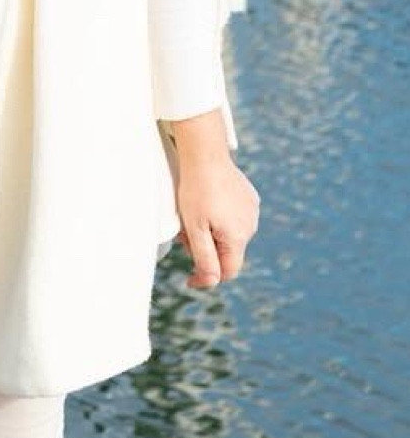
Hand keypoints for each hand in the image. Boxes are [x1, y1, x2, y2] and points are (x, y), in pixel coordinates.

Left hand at [162, 110, 259, 290]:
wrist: (205, 155)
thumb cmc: (196, 190)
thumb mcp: (195, 229)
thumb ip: (205, 258)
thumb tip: (212, 282)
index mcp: (238, 237)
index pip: (228, 271)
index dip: (207, 278)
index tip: (188, 278)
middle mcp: (251, 226)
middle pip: (227, 252)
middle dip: (205, 250)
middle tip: (185, 233)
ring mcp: (252, 211)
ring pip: (230, 235)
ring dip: (212, 233)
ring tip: (194, 215)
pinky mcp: (250, 198)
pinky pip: (235, 218)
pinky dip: (219, 218)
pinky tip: (206, 203)